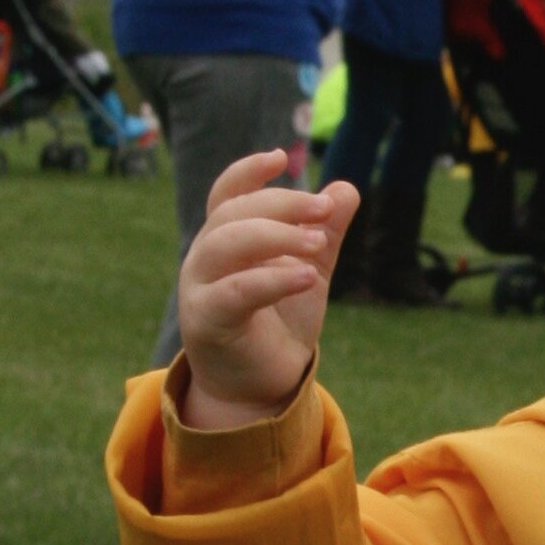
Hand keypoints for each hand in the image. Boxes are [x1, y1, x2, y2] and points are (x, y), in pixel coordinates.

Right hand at [175, 151, 359, 423]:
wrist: (260, 387)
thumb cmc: (278, 324)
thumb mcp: (308, 271)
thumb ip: (324, 233)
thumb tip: (346, 188)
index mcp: (225, 239)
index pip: (227, 193)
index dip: (248, 172)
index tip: (281, 157)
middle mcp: (205, 257)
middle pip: (235, 212)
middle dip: (282, 204)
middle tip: (324, 209)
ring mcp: (199, 287)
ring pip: (227, 243)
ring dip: (276, 235)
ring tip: (318, 244)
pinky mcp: (206, 321)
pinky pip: (236, 290)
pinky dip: (272, 279)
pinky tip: (306, 276)